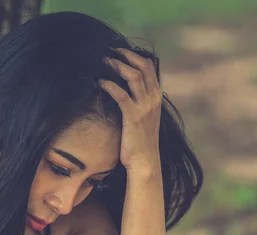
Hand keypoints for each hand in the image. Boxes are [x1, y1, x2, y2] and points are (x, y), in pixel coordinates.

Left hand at [100, 48, 161, 171]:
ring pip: (133, 76)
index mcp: (156, 97)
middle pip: (143, 66)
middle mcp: (153, 99)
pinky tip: (100, 82)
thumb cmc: (141, 141)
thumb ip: (140, 101)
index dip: (134, 55)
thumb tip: (125, 89)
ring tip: (104, 61)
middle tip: (110, 50)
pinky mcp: (133, 116)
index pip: (149, 66)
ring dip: (117, 65)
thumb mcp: (145, 117)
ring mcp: (144, 107)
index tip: (120, 51)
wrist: (145, 161)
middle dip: (126, 54)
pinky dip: (109, 84)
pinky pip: (121, 94)